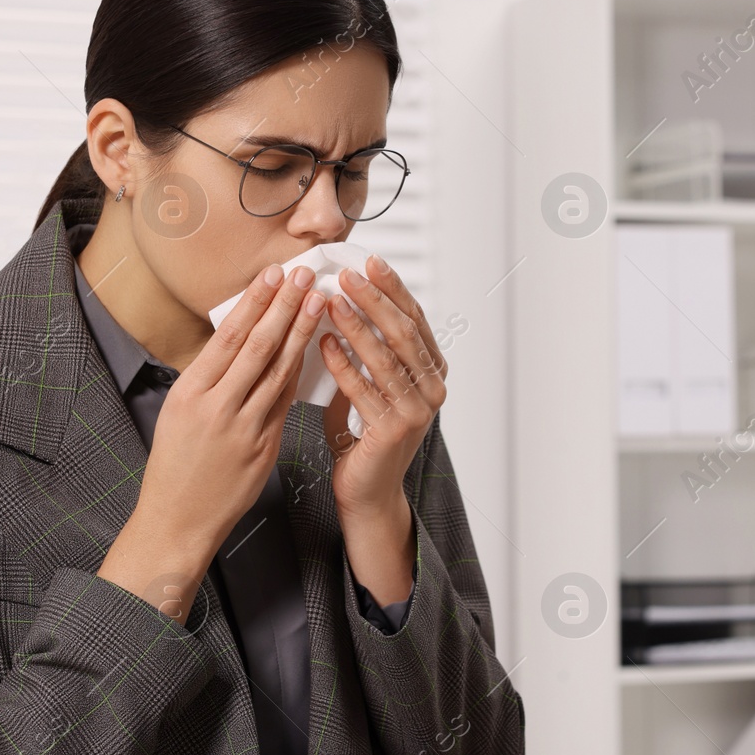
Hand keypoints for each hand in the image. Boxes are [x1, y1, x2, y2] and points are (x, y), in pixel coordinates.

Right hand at [97, 262, 324, 622]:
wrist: (178, 520)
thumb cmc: (175, 465)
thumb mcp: (178, 412)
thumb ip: (209, 378)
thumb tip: (237, 340)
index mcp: (190, 393)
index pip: (229, 337)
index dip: (256, 303)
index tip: (274, 275)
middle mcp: (217, 408)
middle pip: (258, 347)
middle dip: (284, 307)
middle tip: (306, 275)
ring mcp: (244, 430)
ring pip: (279, 372)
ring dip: (301, 333)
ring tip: (318, 302)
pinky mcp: (264, 449)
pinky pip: (285, 402)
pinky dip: (301, 373)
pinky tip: (314, 350)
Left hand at [319, 253, 446, 604]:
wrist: (366, 493)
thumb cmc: (363, 437)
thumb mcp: (370, 385)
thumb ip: (365, 350)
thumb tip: (337, 302)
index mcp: (431, 372)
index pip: (414, 319)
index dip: (393, 289)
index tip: (369, 262)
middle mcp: (432, 389)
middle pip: (403, 332)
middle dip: (374, 299)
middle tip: (347, 274)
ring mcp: (418, 412)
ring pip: (386, 357)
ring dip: (356, 325)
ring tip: (329, 302)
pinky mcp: (395, 431)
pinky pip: (365, 389)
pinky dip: (343, 364)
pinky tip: (323, 343)